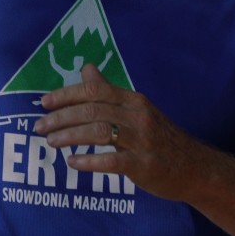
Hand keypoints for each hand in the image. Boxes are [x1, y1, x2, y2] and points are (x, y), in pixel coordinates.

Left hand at [34, 63, 204, 201]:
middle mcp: (137, 116)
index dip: (66, 95)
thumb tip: (86, 68)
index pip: (94, 90)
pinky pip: (111, 161)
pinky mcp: (143, 165)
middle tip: (39, 126)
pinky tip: (72, 162)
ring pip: (98, 132)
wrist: (195, 168)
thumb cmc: (161, 138)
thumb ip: (109, 90)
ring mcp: (141, 141)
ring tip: (50, 142)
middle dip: (61, 117)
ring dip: (69, 136)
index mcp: (133, 100)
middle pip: (92, 110)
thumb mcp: (137, 110)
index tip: (44, 102)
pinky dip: (88, 161)